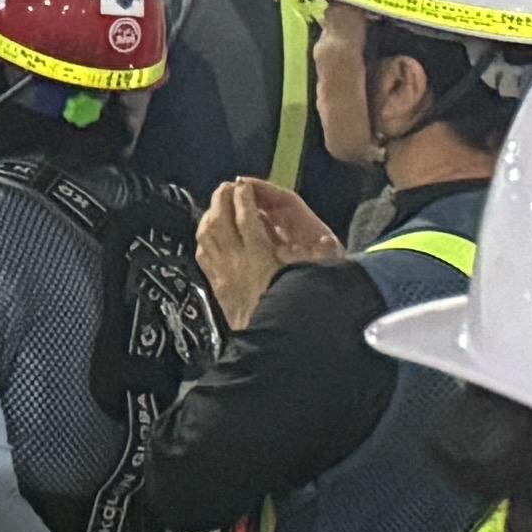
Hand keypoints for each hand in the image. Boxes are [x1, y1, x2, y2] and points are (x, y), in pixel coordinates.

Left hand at [195, 178, 339, 330]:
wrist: (268, 347)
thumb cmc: (290, 315)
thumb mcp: (310, 281)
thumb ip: (319, 260)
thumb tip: (328, 243)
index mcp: (260, 258)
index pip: (247, 217)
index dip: (245, 197)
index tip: (245, 185)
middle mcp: (236, 262)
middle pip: (221, 220)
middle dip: (222, 199)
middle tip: (228, 187)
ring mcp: (221, 273)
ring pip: (207, 234)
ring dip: (210, 214)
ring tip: (217, 203)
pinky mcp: (215, 285)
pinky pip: (202, 252)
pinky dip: (204, 236)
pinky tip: (207, 232)